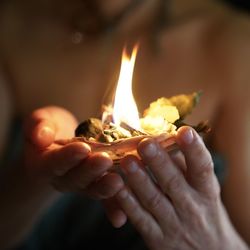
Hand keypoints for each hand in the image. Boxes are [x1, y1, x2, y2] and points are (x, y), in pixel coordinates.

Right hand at [23, 106, 122, 198]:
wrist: (61, 142)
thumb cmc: (52, 129)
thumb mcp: (42, 121)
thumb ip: (38, 126)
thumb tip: (41, 136)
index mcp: (45, 162)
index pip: (55, 161)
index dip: (68, 157)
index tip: (82, 149)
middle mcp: (63, 178)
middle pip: (76, 178)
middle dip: (91, 170)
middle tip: (105, 160)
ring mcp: (81, 184)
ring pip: (93, 188)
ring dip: (105, 188)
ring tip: (118, 181)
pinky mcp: (96, 186)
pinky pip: (104, 200)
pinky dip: (113, 208)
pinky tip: (121, 217)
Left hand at [113, 127, 246, 249]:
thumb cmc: (202, 209)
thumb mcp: (202, 189)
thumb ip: (185, 165)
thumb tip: (167, 139)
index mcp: (206, 191)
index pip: (203, 168)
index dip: (194, 150)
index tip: (184, 131)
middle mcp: (192, 207)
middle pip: (174, 183)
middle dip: (159, 162)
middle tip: (145, 143)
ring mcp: (173, 224)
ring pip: (154, 200)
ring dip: (139, 180)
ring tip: (127, 161)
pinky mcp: (157, 238)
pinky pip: (140, 218)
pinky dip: (128, 202)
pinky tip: (118, 187)